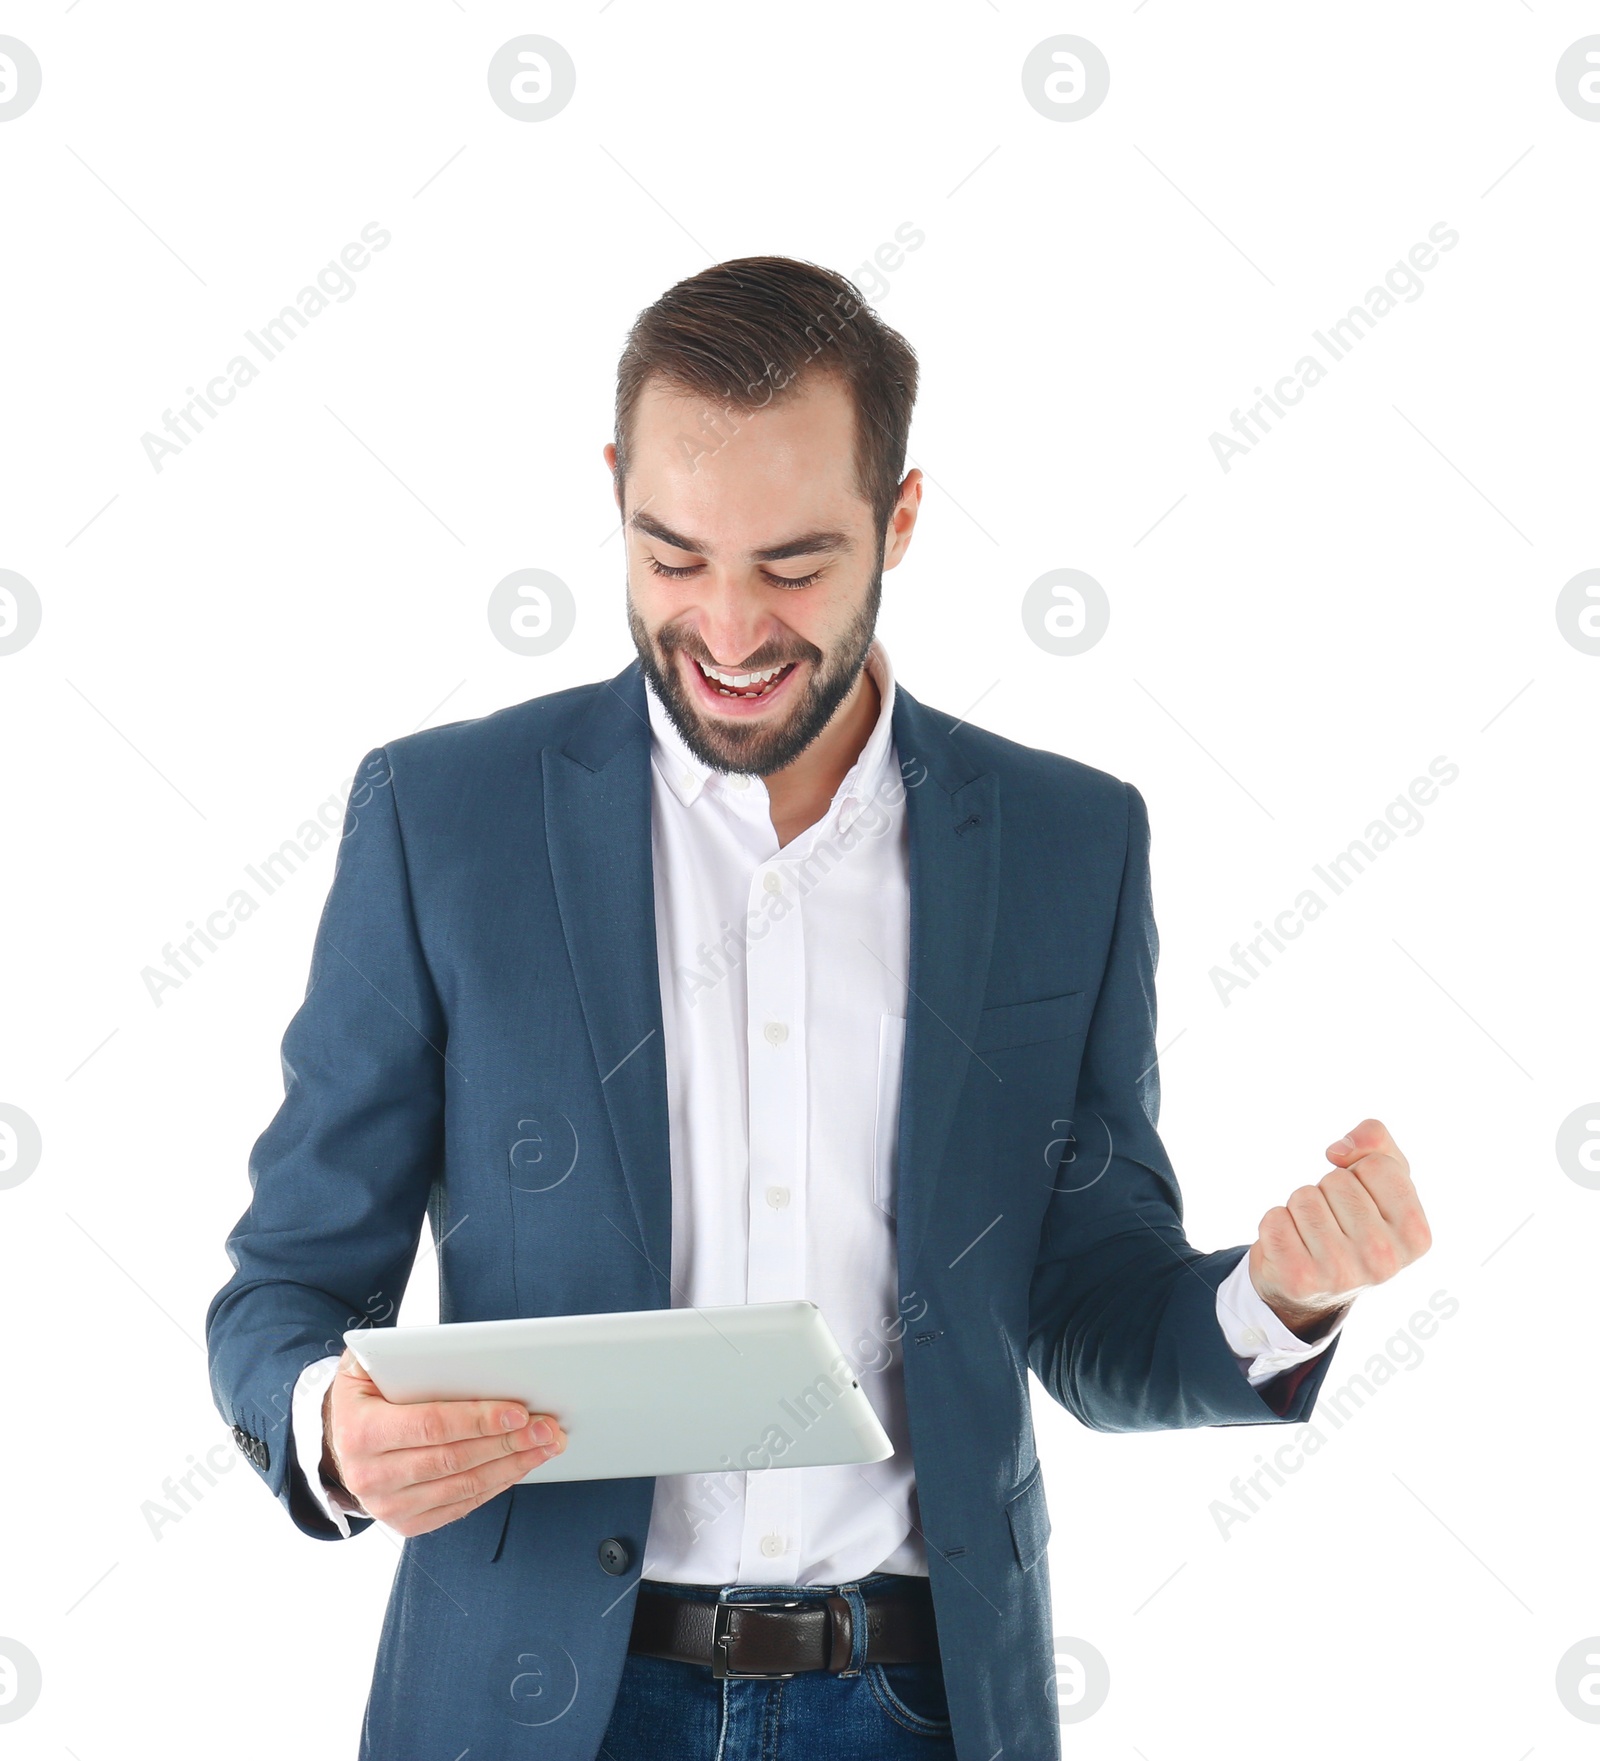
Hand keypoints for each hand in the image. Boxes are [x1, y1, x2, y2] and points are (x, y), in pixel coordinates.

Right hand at [320, 1348, 566, 1536]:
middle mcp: (370, 1476)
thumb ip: (396, 1354)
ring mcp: (388, 1506)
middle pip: (454, 1459)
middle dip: (508, 1442)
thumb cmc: (364, 1394)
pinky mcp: (406, 1522)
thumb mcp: (365, 1365)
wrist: (337, 1440)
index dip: (478, 1419)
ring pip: (463, 1486)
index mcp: (361, 1432)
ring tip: (546, 1445)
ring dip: (512, 1465)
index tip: (519, 1411)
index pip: (431, 1426)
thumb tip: (446, 1349)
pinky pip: (461, 1505)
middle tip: (548, 1427)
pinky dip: (496, 1485)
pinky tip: (521, 1465)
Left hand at [1249, 1118, 1430, 1340]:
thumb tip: (1338, 1151)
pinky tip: (1290, 1246)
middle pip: (1337, 1180)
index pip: (1377, 1165)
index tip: (1361, 1199)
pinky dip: (1275, 1223)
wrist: (1313, 1280)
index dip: (1359, 1171)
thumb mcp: (1379, 1178)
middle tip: (1333, 1221)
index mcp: (1416, 1236)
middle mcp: (1385, 1261)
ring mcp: (1342, 1274)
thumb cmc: (1352, 1220)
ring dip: (1300, 1207)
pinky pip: (1274, 1218)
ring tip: (1311, 1234)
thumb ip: (1376, 1141)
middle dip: (1327, 1191)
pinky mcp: (1300, 1279)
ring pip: (1303, 1197)